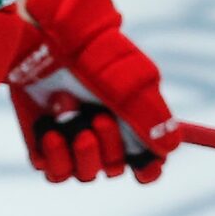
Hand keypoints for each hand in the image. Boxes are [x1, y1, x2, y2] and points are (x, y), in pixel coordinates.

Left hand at [8, 0, 179, 184]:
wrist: (45, 41)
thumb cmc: (94, 56)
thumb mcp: (130, 83)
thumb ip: (151, 116)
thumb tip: (170, 146)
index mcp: (130, 123)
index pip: (147, 165)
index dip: (148, 170)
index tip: (144, 166)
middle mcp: (103, 137)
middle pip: (114, 169)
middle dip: (108, 146)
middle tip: (98, 118)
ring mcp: (72, 144)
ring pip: (85, 174)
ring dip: (78, 147)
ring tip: (66, 106)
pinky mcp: (44, 147)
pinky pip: (55, 172)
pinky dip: (55, 154)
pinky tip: (50, 126)